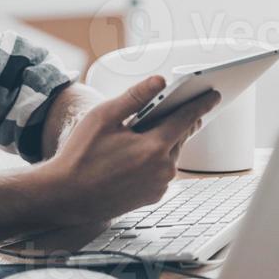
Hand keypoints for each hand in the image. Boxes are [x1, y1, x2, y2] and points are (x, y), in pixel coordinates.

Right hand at [36, 76, 219, 227]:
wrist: (66, 197)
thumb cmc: (80, 156)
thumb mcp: (104, 117)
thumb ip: (135, 97)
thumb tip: (159, 81)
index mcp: (153, 147)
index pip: (186, 118)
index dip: (200, 103)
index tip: (212, 95)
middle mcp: (162, 169)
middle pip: (181, 136)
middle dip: (183, 120)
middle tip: (180, 106)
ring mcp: (159, 186)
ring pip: (172, 154)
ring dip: (166, 140)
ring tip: (149, 129)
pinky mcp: (153, 196)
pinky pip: (162, 171)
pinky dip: (157, 159)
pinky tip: (138, 154)